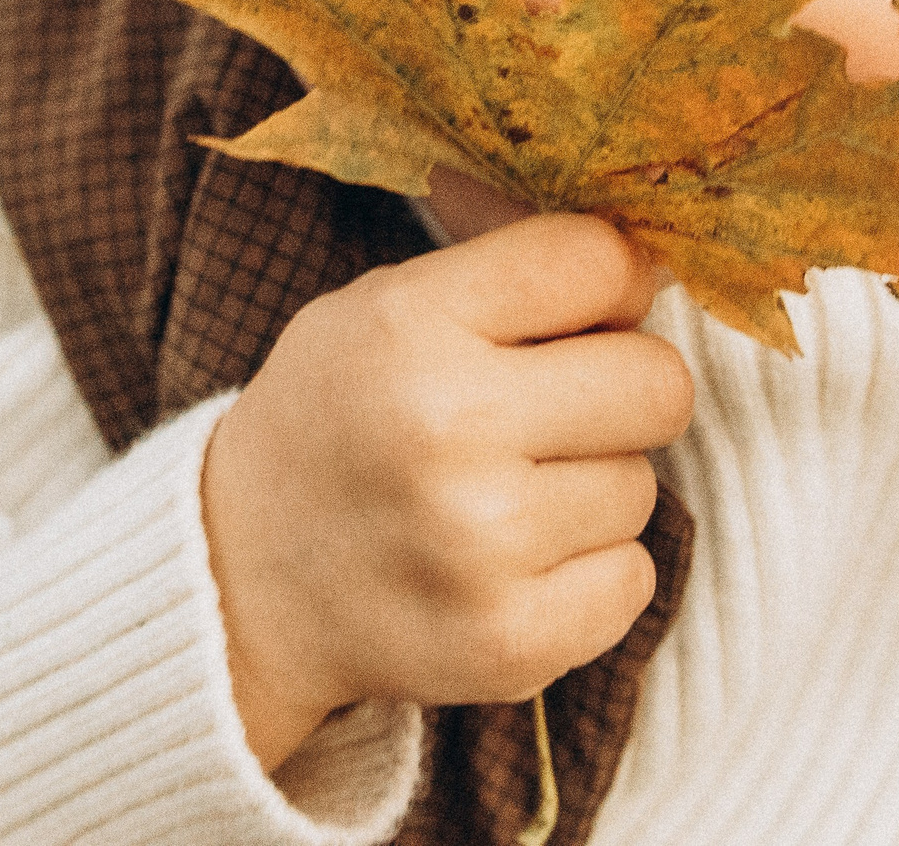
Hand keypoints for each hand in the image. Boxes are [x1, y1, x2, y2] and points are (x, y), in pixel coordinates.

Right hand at [199, 214, 691, 769]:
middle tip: (553, 410)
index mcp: (411, 324)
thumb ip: (507, 269)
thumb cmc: (338, 419)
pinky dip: (587, 572)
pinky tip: (510, 563)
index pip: (598, 263)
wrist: (240, 574)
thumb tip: (647, 257)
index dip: (612, 284)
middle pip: (658, 383)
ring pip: (643, 487)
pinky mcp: (511, 641)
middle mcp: (445, 428)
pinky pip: (634, 579)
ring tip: (501, 493)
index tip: (586, 311)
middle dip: (623, 391)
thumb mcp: (382, 306)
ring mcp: (481, 545)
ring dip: (591, 487)